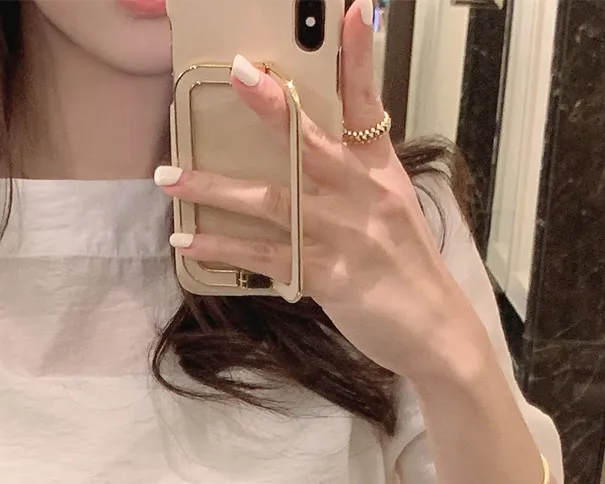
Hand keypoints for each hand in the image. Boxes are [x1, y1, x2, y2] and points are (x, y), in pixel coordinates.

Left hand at [163, 0, 459, 377]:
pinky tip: (187, 242)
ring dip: (214, 188)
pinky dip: (222, 250)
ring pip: (270, 200)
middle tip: (237, 74)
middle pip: (309, 140)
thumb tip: (319, 154)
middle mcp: (359, 192)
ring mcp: (340, 234)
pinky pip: (263, 256)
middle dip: (272, 107)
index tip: (350, 11)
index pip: (367, 103)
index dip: (358, 56)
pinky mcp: (326, 275)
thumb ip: (357, 174)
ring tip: (169, 176)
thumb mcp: (392, 206)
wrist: (435, 330)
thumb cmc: (408, 268)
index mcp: (378, 169)